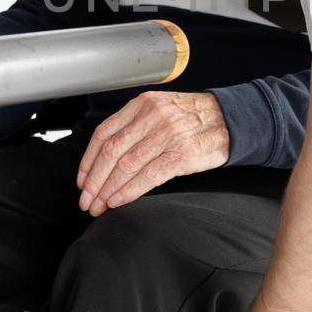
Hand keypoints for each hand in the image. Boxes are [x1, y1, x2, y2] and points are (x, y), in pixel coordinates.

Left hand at [77, 91, 228, 214]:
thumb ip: (135, 127)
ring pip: (126, 165)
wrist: (231, 120)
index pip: (104, 134)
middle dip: (94, 181)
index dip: (88, 161)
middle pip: (111, 152)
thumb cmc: (193, 120)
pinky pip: (148, 176)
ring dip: (108, 190)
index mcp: (142, 105)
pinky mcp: (182, 154)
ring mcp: (167, 135)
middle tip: (86, 200)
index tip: (81, 180)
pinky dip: (129, 191)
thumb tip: (106, 159)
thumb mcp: (160, 110)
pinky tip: (119, 201)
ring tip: (99, 205)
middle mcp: (152, 117)